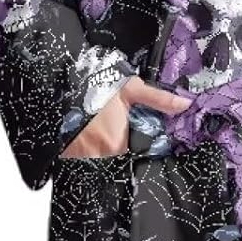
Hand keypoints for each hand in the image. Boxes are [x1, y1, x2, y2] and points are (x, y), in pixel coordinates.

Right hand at [59, 76, 191, 158]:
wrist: (56, 83)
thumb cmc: (94, 85)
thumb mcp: (130, 89)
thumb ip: (159, 100)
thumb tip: (186, 105)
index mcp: (118, 142)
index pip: (137, 149)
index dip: (137, 136)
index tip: (131, 124)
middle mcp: (100, 155)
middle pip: (119, 152)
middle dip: (119, 139)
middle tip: (110, 119)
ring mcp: (81, 156)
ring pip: (101, 154)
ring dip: (101, 142)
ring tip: (95, 121)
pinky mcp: (66, 155)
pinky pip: (82, 154)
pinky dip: (84, 144)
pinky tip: (83, 128)